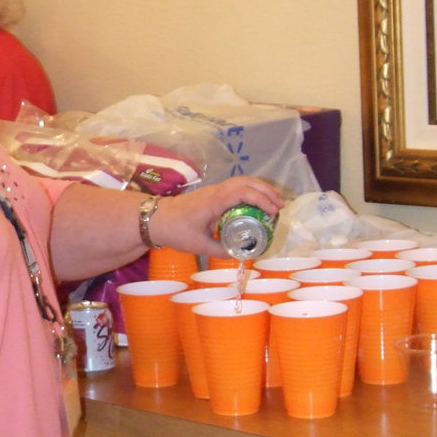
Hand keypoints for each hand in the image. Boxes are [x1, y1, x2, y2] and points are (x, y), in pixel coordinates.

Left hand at [154, 176, 283, 258]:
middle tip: (280, 205)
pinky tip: (256, 202)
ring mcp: (213, 190)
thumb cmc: (176, 230)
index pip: (243, 193)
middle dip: (266, 191)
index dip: (261, 200)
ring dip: (259, 189)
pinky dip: (249, 191)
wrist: (155, 219)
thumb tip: (239, 254)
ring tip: (274, 201)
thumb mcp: (199, 245)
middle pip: (246, 182)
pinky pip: (234, 187)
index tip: (273, 212)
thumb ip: (220, 250)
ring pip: (241, 182)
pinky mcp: (211, 193)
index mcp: (214, 201)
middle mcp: (215, 191)